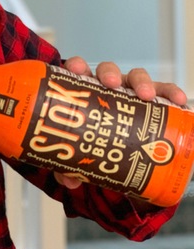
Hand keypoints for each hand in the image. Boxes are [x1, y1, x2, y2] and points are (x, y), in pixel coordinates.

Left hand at [54, 56, 188, 190]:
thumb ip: (69, 167)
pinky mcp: (156, 100)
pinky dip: (172, 94)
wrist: (122, 153)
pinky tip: (180, 102)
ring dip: (142, 82)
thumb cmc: (95, 144)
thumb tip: (70, 181)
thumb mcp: (79, 155)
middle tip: (111, 84)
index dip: (77, 66)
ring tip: (147, 95)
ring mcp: (132, 91)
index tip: (76, 69)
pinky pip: (166, 92)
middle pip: (108, 71)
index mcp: (85, 93)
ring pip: (137, 77)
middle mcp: (108, 88)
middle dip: (109, 73)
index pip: (79, 72)